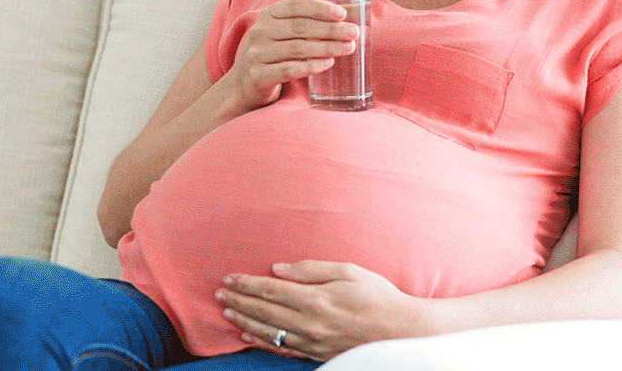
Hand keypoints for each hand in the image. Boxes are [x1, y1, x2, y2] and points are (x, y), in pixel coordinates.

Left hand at [215, 261, 427, 361]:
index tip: (229, 277)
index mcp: (315, 299)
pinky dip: (262, 342)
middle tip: (219, 293)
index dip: (246, 283)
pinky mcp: (317, 353)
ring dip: (245, 320)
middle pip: (264, 311)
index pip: (270, 290)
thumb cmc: (379, 296)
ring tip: (227, 311)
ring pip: (269, 331)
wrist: (401, 331)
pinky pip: (283, 348)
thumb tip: (278, 268)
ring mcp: (312, 341)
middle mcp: (309, 322)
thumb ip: (311, 269)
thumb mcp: (348, 271)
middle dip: (239, 300)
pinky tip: (248, 336)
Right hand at [226, 0, 358, 109]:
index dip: (321, 8)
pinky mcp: (259, 75)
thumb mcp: (284, 32)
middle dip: (330, 29)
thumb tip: (350, 15)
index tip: (343, 14)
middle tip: (353, 33)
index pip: (296, 5)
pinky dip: (311, 66)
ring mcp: (257, 53)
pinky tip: (328, 64)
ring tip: (348, 48)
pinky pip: (289, 69)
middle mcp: (260, 31)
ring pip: (297, 48)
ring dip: (326, 47)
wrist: (245, 82)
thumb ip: (308, 22)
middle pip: (300, 27)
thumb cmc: (274, 52)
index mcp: (268, 14)